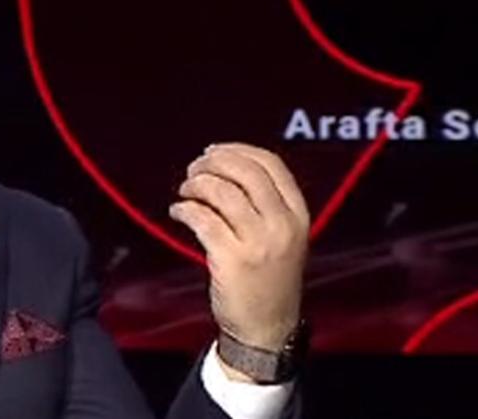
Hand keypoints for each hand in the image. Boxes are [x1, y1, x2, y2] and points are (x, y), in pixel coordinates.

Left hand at [169, 143, 308, 355]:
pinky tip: (178, 212)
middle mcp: (283, 225)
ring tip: (186, 190)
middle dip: (213, 162)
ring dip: (196, 184)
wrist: (267, 328)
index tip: (214, 150)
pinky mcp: (232, 259)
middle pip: (245, 172)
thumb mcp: (283, 236)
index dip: (238, 150)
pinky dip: (184, 209)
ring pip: (222, 191)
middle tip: (195, 168)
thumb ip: (266, 203)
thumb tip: (225, 165)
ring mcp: (259, 243)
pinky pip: (202, 219)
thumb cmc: (269, 279)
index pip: (271, 164)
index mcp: (298, 215)